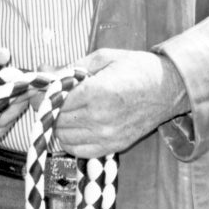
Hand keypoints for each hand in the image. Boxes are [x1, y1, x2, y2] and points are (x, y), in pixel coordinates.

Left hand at [53, 49, 188, 157]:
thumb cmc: (136, 68)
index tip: (40, 90)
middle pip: (58, 121)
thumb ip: (72, 67)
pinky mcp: (115, 146)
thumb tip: (44, 70)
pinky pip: (80, 150)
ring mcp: (109, 136)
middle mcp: (102, 119)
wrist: (169, 88)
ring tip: (62, 110)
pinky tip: (73, 125)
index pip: (57, 103)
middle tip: (48, 98)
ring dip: (58, 125)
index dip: (44, 97)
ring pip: (65, 138)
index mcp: (98, 93)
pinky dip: (70, 140)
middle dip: (48, 110)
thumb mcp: (103, 57)